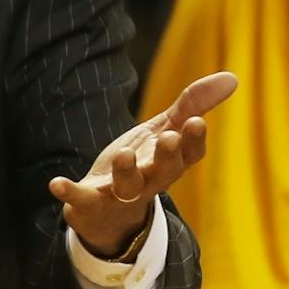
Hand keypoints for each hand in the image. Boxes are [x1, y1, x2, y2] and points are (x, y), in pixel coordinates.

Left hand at [51, 71, 237, 256]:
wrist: (107, 211)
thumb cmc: (143, 163)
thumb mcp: (165, 131)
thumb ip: (193, 104)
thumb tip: (233, 77)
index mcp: (170, 164)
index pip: (189, 156)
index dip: (193, 142)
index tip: (196, 122)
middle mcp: (149, 182)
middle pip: (163, 172)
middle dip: (166, 155)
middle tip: (169, 136)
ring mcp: (119, 195)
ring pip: (126, 187)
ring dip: (125, 172)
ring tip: (124, 155)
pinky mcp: (89, 202)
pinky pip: (80, 199)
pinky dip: (69, 192)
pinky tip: (56, 184)